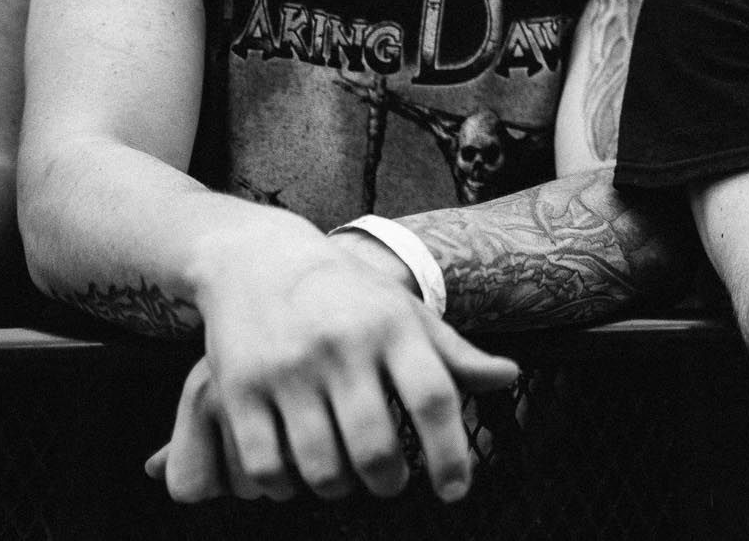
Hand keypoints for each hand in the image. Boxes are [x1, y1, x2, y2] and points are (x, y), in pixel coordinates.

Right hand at [152, 235, 518, 503]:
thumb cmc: (349, 295)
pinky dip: (285, 486)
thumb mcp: (405, 312)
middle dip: (389, 480)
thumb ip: (454, 352)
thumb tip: (510, 377)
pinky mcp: (238, 387)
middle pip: (376, 444)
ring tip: (347, 480)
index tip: (454, 491)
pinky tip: (297, 476)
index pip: (433, 398)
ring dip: (339, 487)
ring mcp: (287, 367)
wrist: (259, 257)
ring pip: (321, 464)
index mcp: (393, 326)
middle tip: (391, 483)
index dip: (450, 453)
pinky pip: (266, 464)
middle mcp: (342, 345)